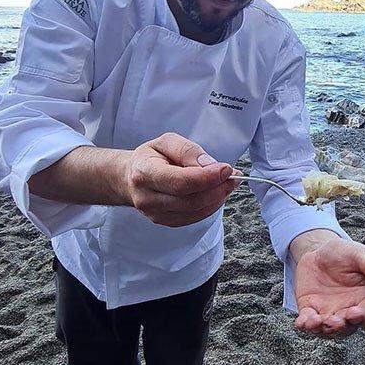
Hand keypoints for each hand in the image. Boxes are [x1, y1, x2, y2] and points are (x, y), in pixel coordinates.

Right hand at [124, 132, 239, 226]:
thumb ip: (188, 151)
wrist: (131, 177)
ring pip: (196, 211)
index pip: (180, 181)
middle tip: (233, 176)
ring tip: (228, 182)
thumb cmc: (151, 157)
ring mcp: (155, 214)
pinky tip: (216, 193)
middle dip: (218, 189)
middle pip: (191, 200)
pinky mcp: (166, 222)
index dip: (207, 177)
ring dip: (218, 198)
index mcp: (144, 173)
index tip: (226, 169)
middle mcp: (147, 198)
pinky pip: (195, 218)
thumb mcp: (166, 142)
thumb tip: (210, 165)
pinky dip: (210, 206)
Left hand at [292, 235, 364, 337]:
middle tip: (334, 321)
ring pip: (327, 331)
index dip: (364, 319)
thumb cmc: (345, 254)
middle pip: (347, 329)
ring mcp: (328, 313)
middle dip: (340, 327)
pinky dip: (305, 325)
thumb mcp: (359, 255)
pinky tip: (302, 322)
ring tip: (314, 322)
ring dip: (321, 330)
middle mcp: (348, 311)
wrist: (318, 250)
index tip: (355, 312)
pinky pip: (308, 324)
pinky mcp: (310, 311)